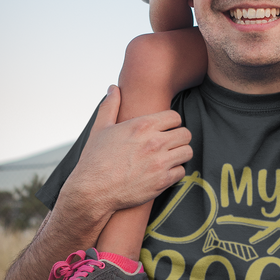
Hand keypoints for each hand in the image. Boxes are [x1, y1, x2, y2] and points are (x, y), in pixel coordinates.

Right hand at [61, 85, 192, 216]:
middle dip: (179, 137)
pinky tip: (164, 171)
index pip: (175, 117)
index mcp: (142, 126)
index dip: (171, 122)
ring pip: (187, 152)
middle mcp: (154, 142)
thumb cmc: (95, 159)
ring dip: (180, 154)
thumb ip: (110, 106)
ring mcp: (160, 163)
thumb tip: (113, 88)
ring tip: (170, 156)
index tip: (166, 129)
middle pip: (186, 134)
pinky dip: (175, 172)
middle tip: (170, 143)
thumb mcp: (100, 128)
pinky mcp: (162, 182)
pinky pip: (181, 172)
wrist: (92, 192)